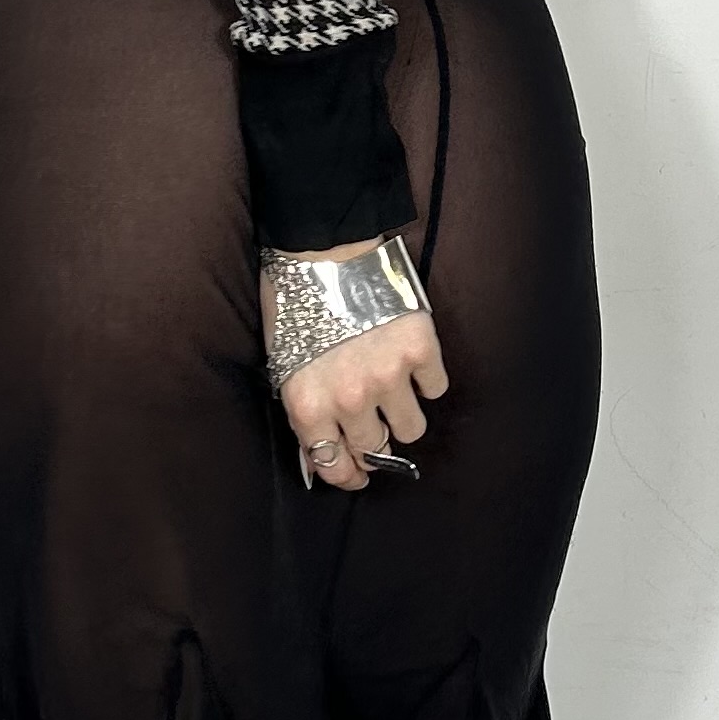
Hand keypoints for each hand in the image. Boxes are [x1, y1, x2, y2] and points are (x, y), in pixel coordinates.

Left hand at [259, 236, 449, 490]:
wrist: (323, 244)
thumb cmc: (293, 299)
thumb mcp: (282, 362)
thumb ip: (305, 408)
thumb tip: (321, 449)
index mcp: (309, 405)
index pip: (335, 466)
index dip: (349, 475)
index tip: (359, 473)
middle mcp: (350, 399)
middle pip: (377, 450)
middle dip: (376, 442)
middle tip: (377, 427)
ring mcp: (389, 375)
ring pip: (413, 427)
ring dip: (404, 413)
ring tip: (395, 390)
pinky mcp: (421, 350)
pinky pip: (436, 387)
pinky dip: (427, 378)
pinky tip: (412, 361)